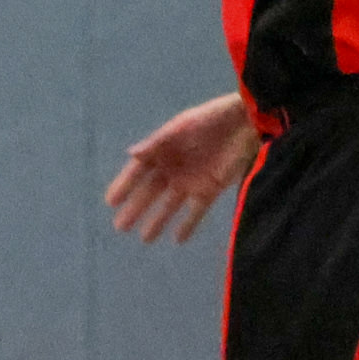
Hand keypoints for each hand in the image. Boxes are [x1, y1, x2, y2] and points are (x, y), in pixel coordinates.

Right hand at [105, 94, 260, 244]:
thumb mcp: (183, 126)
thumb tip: (131, 154)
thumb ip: (158, 142)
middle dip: (136, 208)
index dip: (124, 185)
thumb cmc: (213, 119)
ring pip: (170, 205)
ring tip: (145, 239)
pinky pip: (196, 211)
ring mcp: (191, 180)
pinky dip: (188, 225)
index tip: (111, 202)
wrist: (247, 122)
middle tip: (120, 227)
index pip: (138, 170)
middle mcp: (173, 167)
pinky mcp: (210, 189)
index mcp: (164, 148)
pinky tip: (177, 240)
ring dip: (158, 220)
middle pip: (150, 191)